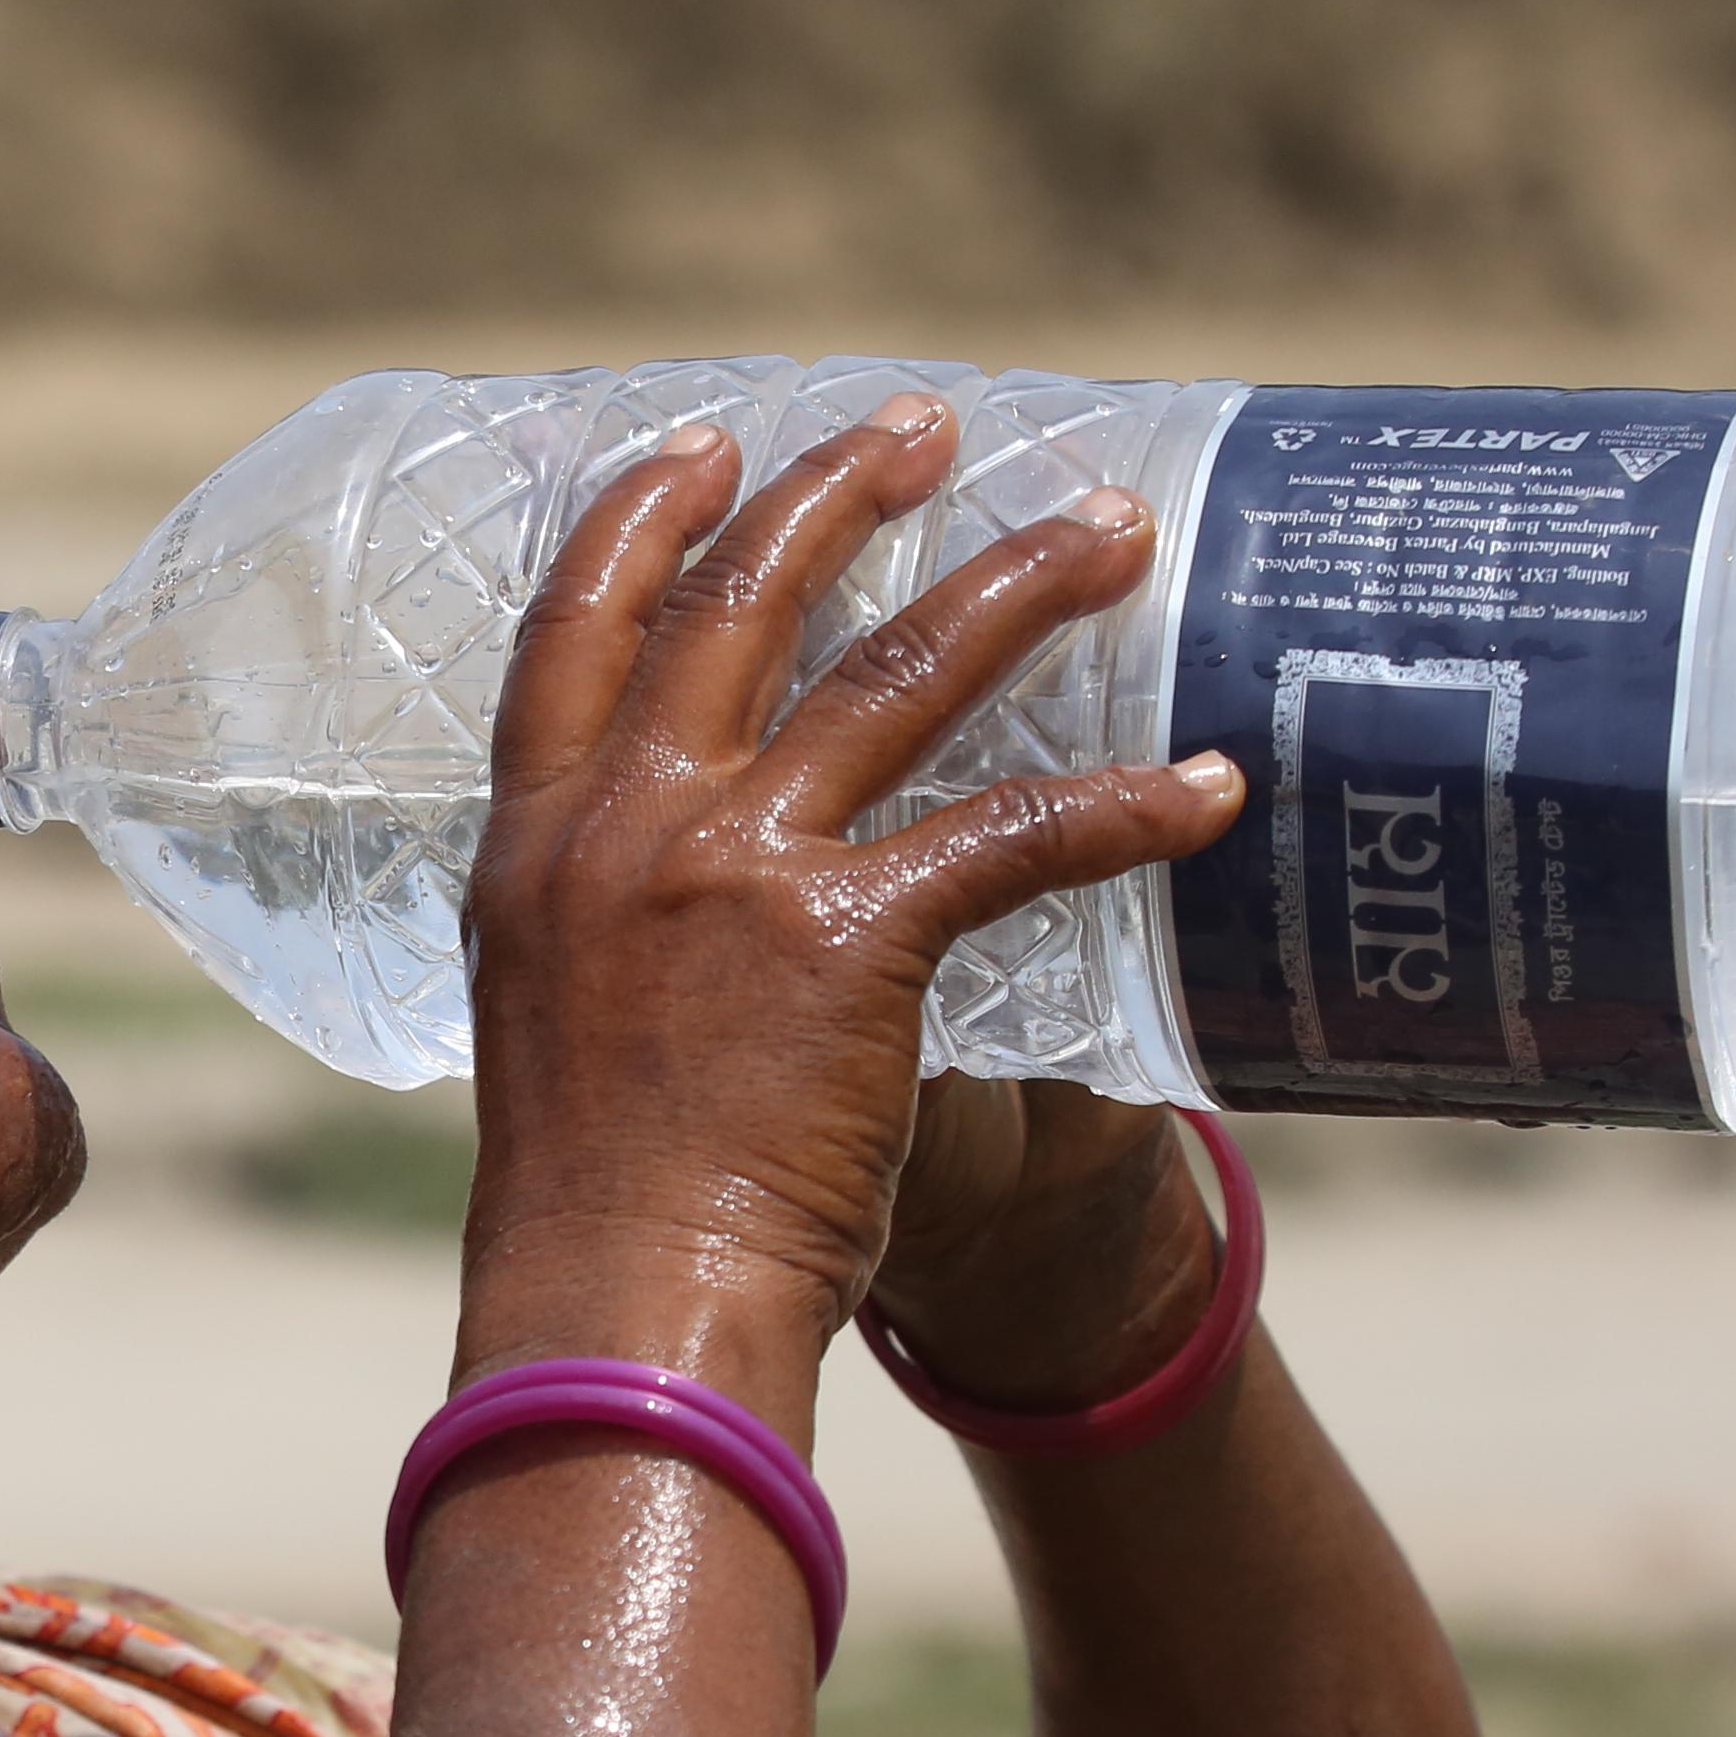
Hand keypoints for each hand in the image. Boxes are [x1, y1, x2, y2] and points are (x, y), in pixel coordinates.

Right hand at [452, 402, 1244, 1421]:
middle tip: (929, 425)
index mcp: (532, 842)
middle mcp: (621, 827)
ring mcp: (729, 871)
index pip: (572, 629)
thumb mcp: (552, 1024)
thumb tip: (665, 912)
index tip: (702, 442)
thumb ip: (604, 932)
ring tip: (1105, 531)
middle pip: (740, 604)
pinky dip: (1119, 807)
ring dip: (1015, 584)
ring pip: (894, 675)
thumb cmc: (596, 1206)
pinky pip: (1010, 836)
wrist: (618, 1311)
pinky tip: (1203, 788)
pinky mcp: (845, 940)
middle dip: (840, 490)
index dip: (641, 520)